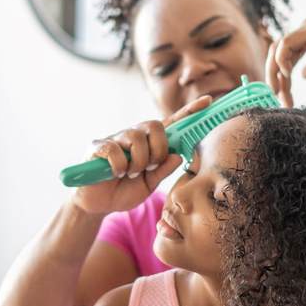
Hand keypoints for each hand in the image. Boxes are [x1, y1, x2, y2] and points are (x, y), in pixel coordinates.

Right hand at [71, 95, 212, 214]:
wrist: (98, 205)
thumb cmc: (123, 191)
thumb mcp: (149, 185)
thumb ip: (163, 170)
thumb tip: (178, 155)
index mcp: (148, 144)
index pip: (171, 123)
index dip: (189, 112)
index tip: (208, 100)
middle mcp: (133, 136)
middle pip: (155, 125)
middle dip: (158, 149)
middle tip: (149, 167)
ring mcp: (115, 139)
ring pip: (136, 137)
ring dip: (138, 161)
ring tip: (130, 173)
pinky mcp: (97, 147)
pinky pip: (114, 149)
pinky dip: (119, 166)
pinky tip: (115, 174)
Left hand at [266, 18, 305, 106]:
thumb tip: (304, 74)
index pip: (284, 52)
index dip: (278, 74)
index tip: (282, 95)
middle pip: (276, 50)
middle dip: (273, 75)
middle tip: (275, 97)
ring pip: (279, 48)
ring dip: (275, 71)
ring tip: (279, 91)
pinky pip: (288, 44)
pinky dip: (283, 59)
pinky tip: (287, 75)